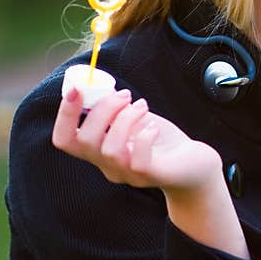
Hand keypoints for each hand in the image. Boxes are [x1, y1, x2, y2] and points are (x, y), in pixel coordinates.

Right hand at [51, 87, 223, 196]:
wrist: (196, 166)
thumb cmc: (161, 140)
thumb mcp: (134, 119)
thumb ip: (115, 108)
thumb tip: (98, 84)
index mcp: (99, 151)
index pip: (64, 140)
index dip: (64, 114)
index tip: (78, 88)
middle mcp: (109, 166)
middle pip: (85, 141)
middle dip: (103, 109)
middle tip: (126, 95)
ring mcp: (129, 174)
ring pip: (110, 150)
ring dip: (125, 119)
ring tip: (142, 106)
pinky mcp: (152, 176)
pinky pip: (137, 162)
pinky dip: (143, 137)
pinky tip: (154, 128)